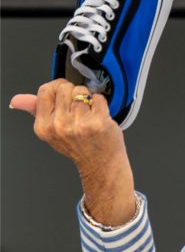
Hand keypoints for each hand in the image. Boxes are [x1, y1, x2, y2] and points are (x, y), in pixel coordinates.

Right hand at [10, 79, 135, 225]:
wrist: (99, 164)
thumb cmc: (77, 147)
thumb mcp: (51, 131)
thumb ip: (35, 111)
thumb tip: (16, 100)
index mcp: (44, 127)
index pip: (45, 91)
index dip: (57, 87)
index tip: (64, 94)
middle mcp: (59, 126)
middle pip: (64, 87)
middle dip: (73, 93)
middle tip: (77, 108)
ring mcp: (80, 124)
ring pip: (82, 91)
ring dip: (88, 98)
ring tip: (88, 113)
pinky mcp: (99, 122)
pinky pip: (98, 97)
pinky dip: (100, 103)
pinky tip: (99, 116)